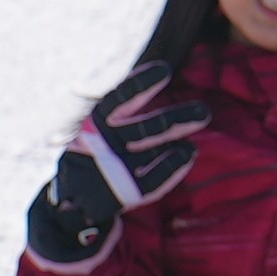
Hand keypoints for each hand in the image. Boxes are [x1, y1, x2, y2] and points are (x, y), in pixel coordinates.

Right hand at [25, 63, 209, 267]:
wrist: (72, 204)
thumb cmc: (94, 157)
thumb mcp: (96, 132)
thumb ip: (121, 112)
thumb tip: (157, 80)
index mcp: (93, 126)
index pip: (117, 100)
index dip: (140, 84)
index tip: (164, 71)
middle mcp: (103, 146)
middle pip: (144, 129)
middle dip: (175, 119)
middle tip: (203, 111)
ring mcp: (114, 171)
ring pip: (152, 148)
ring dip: (178, 132)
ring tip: (202, 118)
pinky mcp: (125, 193)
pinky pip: (155, 178)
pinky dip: (174, 164)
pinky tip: (188, 152)